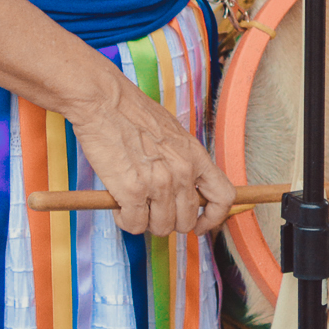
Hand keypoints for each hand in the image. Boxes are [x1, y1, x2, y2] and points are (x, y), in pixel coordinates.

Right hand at [68, 64, 234, 236]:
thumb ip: (183, 162)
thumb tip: (184, 188)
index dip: (214, 217)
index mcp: (196, 156)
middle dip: (169, 222)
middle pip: (186, 220)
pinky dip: (125, 220)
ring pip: (160, 227)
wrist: (105, 101)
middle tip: (152, 211)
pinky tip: (119, 205)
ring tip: (134, 204)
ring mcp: (158, 183)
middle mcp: (182, 172)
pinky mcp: (132, 191)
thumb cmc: (133, 114)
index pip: (223, 197)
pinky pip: (134, 224)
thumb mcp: (173, 135)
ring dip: (146, 222)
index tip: (200, 224)